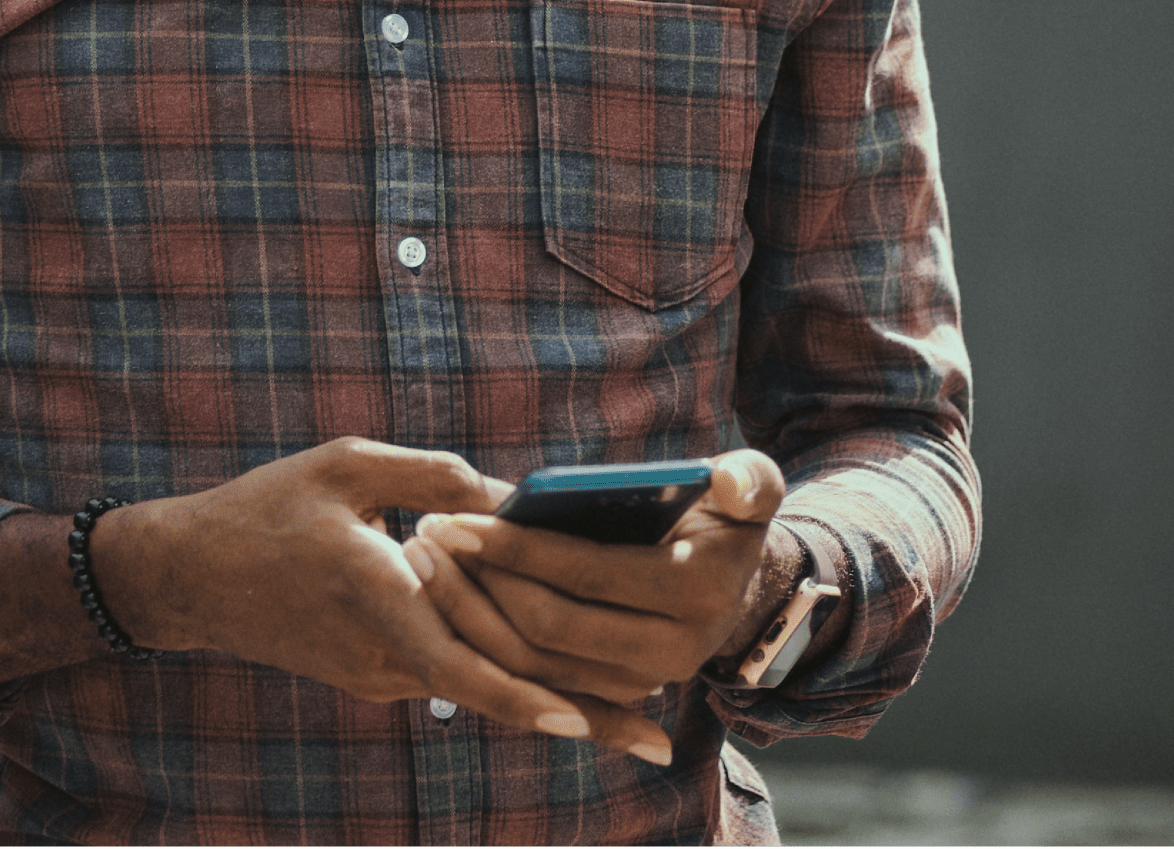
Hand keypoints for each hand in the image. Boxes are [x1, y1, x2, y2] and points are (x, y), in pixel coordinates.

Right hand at [92, 437, 672, 760]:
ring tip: (632, 721)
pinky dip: (504, 676)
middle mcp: (384, 653)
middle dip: (582, 717)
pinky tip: (558, 675)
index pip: (462, 664)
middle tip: (659, 743)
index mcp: (378, 595)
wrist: (189, 576)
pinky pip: (451, 676)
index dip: (524, 697)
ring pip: (478, 687)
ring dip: (551, 698)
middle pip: (496, 694)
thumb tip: (510, 495)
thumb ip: (432, 474)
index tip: (587, 722)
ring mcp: (379, 675)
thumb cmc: (267, 507)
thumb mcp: (348, 464)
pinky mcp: (373, 676)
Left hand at [404, 450, 794, 718]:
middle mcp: (671, 656)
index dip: (514, 548)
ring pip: (530, 663)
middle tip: (425, 532)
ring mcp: (638, 684)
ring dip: (468, 612)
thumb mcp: (750, 489)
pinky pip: (531, 676)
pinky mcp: (608, 693)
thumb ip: (751, 479)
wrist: (735, 582)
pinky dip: (483, 639)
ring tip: (423, 556)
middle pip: (548, 628)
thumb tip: (728, 480)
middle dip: (478, 581)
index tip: (452, 516)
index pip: (586, 574)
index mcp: (698, 596)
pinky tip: (443, 593)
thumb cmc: (727, 515)